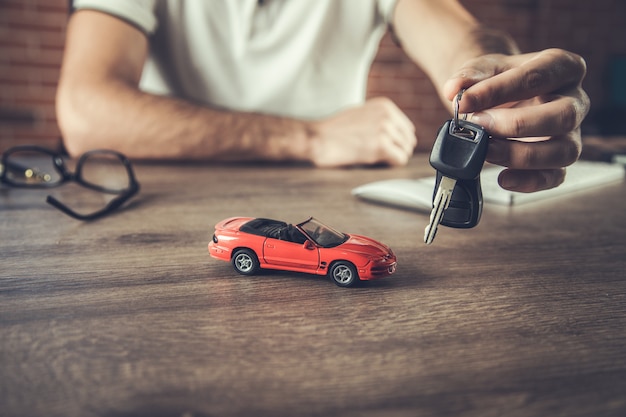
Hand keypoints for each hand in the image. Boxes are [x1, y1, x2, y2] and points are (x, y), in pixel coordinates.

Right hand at [310, 97, 416, 167]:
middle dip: (397, 150)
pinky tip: (375, 162)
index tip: (386, 147)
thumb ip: (380, 120)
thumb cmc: (335, 129)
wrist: (319, 137)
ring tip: (375, 158)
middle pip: (408, 140)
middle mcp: (388, 115)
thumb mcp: (361, 114)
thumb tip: (397, 134)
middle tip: (381, 156)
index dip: (397, 141)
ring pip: (405, 151)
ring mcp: (385, 130)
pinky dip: (390, 164)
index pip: (407, 128)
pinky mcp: (381, 146)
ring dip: (392, 158)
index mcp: (385, 106)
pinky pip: (400, 160)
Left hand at [443, 48, 589, 191]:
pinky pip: (555, 177)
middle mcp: (574, 100)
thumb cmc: (497, 79)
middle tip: (480, 126)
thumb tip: (454, 90)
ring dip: (522, 155)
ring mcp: (571, 133)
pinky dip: (528, 181)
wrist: (498, 95)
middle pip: (564, 116)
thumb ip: (470, 76)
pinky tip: (503, 178)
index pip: (537, 76)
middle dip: (517, 124)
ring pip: (565, 151)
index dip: (498, 90)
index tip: (464, 101)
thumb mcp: (483, 68)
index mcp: (561, 66)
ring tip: (486, 151)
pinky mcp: (560, 161)